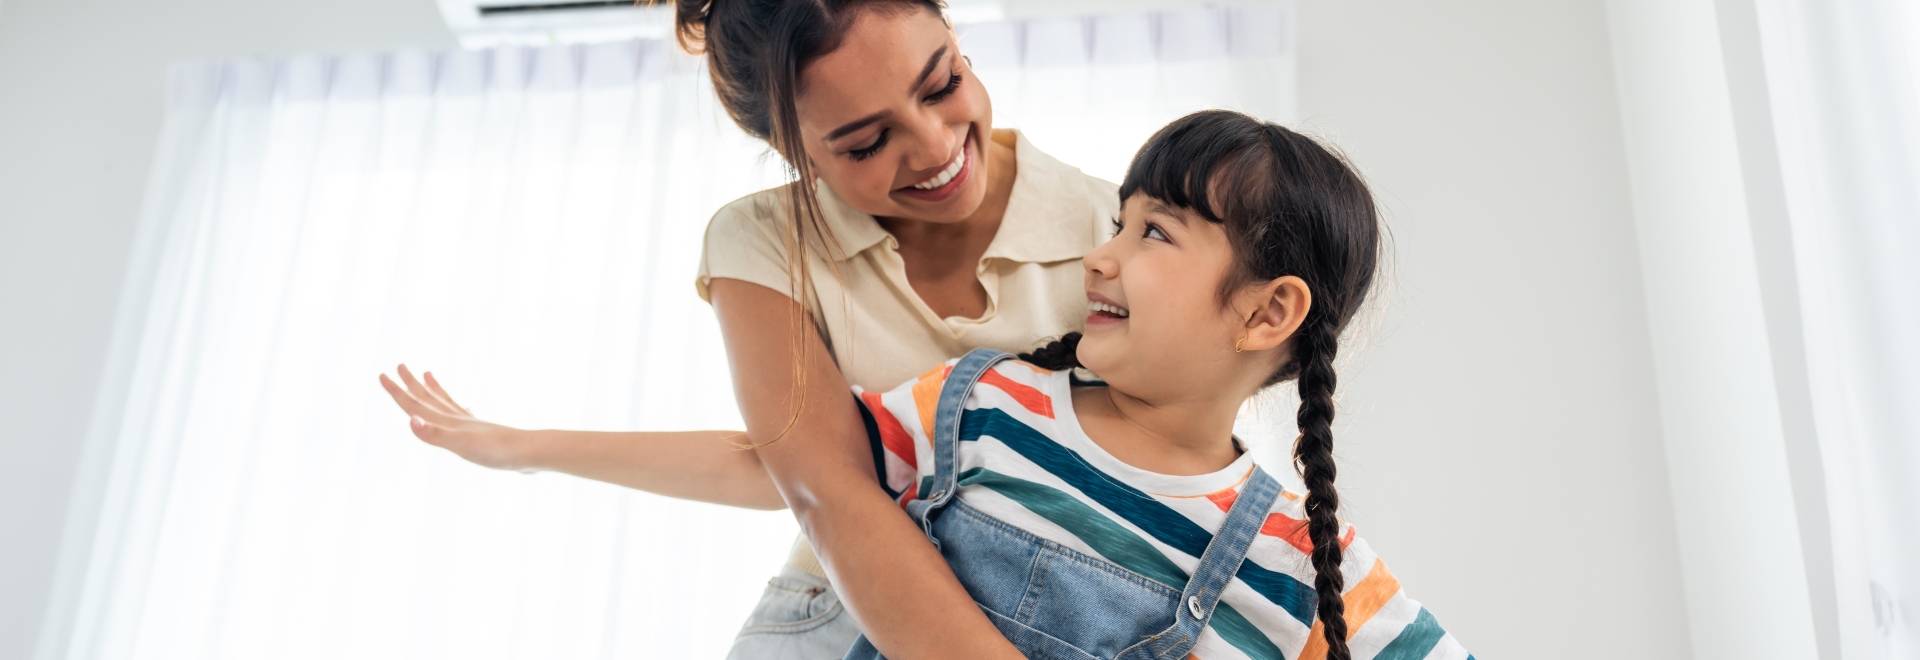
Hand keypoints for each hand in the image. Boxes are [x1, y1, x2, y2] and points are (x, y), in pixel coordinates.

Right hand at [379, 364, 540, 471]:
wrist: (528, 453)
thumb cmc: (495, 451)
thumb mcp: (460, 445)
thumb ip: (435, 435)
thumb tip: (411, 420)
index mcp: (447, 422)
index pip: (415, 404)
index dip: (397, 391)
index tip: (382, 374)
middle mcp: (457, 419)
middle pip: (428, 397)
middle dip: (411, 383)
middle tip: (400, 365)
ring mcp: (470, 424)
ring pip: (446, 402)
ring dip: (433, 389)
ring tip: (427, 374)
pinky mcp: (483, 433)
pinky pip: (464, 415)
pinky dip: (458, 408)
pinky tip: (464, 409)